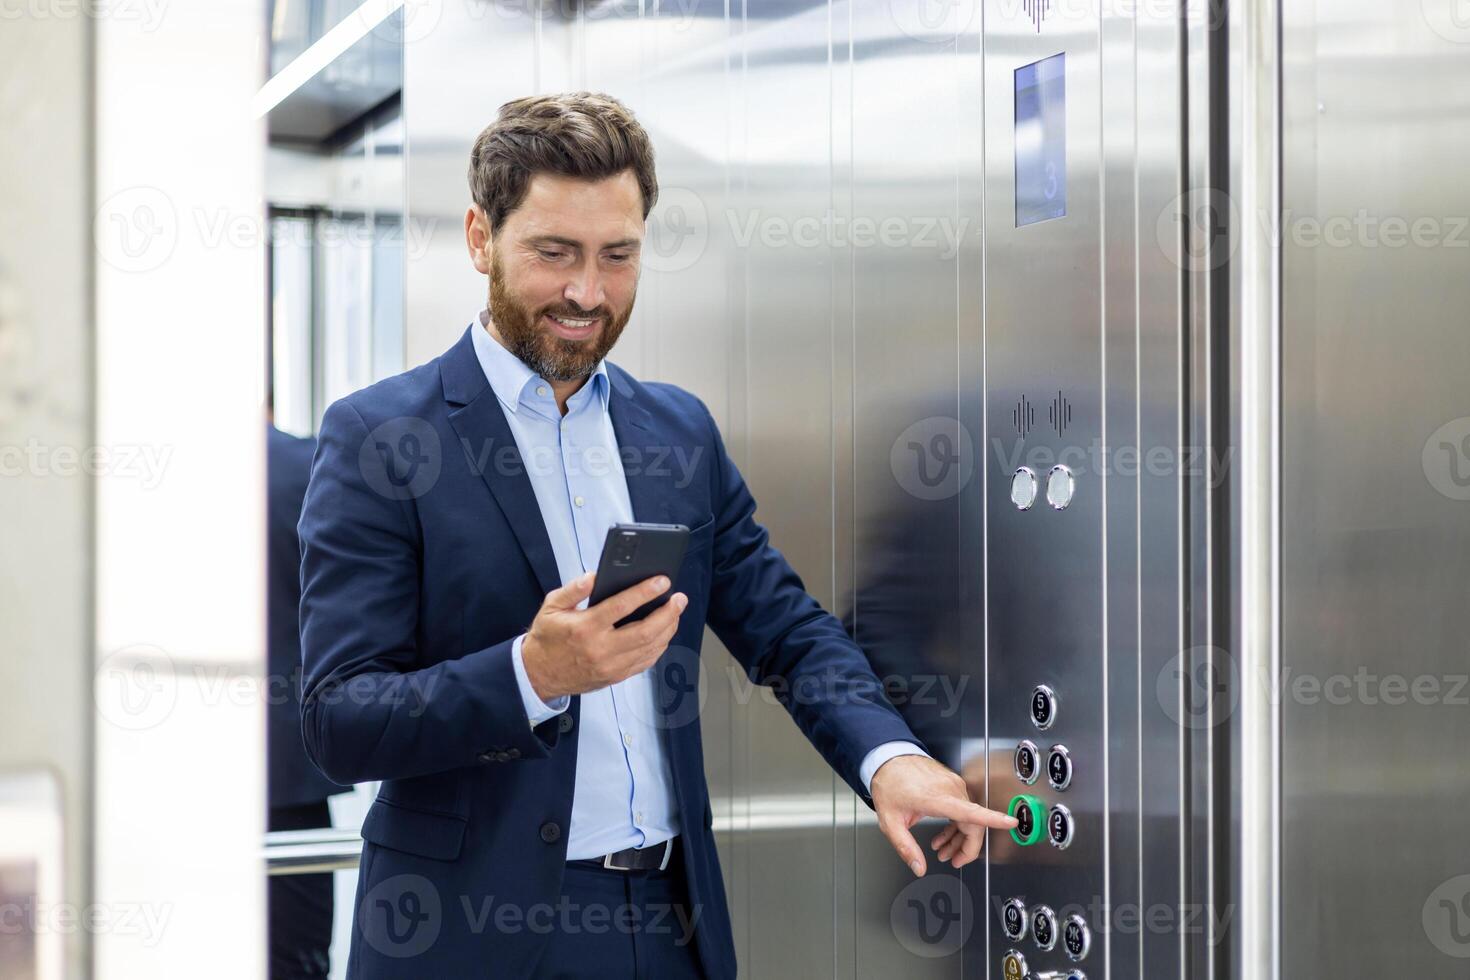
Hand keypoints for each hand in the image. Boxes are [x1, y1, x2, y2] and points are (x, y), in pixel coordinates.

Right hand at [520, 571, 687, 700]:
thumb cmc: (547, 638)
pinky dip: (659, 646)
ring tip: (676, 612)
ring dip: (668, 629)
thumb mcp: (552, 607)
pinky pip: (645, 662)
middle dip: (668, 613)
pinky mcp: (616, 677)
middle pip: (645, 631)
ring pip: (650, 648)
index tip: (662, 581)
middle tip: (679, 599)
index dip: (645, 592)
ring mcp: (610, 666)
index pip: (621, 607)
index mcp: (584, 628)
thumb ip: (574, 589)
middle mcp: (600, 649)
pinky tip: (664, 633)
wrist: (538, 675)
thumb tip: (595, 576)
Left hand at [870, 754, 1017, 876]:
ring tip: (942, 850)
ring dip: (958, 836)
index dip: (994, 819)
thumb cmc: (889, 784)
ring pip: (968, 816)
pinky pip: (962, 807)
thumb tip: (919, 867)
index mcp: (938, 798)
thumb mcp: (890, 821)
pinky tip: (942, 833)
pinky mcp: (952, 782)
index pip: (971, 812)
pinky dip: (956, 823)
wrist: (888, 758)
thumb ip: (906, 847)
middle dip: (966, 847)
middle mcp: (950, 789)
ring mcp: (953, 784)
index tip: (1011, 822)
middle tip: (952, 861)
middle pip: (972, 823)